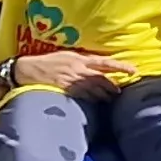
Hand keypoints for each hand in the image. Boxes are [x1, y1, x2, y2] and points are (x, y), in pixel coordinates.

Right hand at [7, 50, 126, 96]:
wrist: (26, 69)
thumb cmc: (47, 62)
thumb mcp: (66, 56)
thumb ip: (82, 61)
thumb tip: (97, 67)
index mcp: (80, 58)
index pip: (105, 62)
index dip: (120, 66)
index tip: (134, 70)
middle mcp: (78, 68)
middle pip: (101, 78)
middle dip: (112, 86)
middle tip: (119, 92)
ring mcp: (71, 79)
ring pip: (94, 89)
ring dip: (103, 95)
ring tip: (109, 99)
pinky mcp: (64, 89)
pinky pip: (81, 96)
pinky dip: (90, 100)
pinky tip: (95, 104)